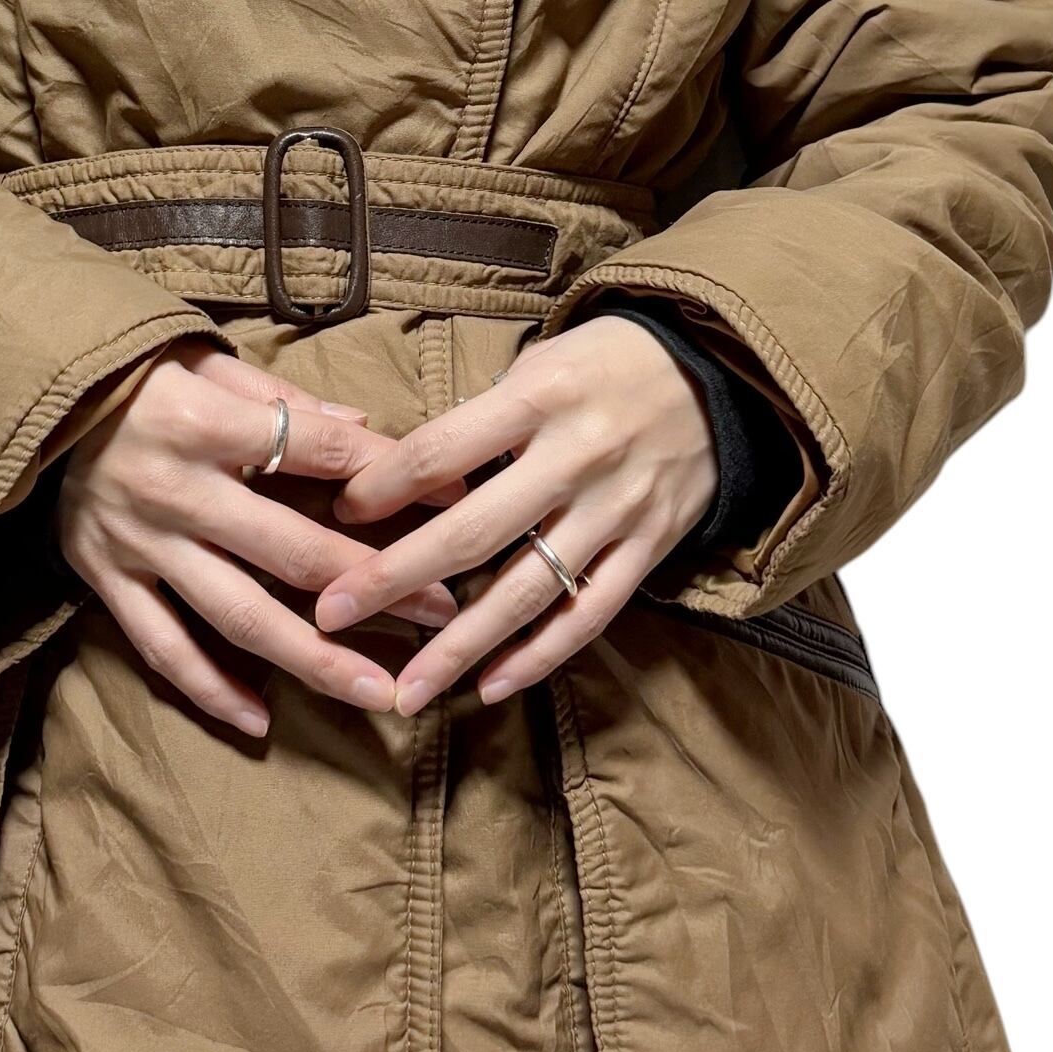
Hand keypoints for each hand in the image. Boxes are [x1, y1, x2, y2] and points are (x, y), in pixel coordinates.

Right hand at [57, 340, 459, 737]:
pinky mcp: (106, 579)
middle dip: (375, 587)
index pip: (317, 449)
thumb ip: (280, 395)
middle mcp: (175, 489)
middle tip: (443, 613)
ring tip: (377, 692)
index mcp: (205, 421)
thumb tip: (366, 427)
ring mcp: (139, 543)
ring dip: (313, 659)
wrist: (25, 401)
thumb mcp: (201, 360)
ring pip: (237, 616)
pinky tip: (260, 722)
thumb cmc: (130, 376)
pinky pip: (163, 648)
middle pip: (291, 550)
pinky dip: (209, 690)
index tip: (456, 499)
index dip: (390, 476)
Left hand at [318, 314, 718, 712]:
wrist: (721, 373)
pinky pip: (589, 614)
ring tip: (407, 690)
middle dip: (393, 578)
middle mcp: (576, 456)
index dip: (382, 487)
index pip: (441, 451)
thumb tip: (401, 474)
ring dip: (460, 646)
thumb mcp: (541, 362)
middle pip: (471, 531)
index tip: (338, 515)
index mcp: (539, 396)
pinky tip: (490, 686)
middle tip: (331, 614)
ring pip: (527, 590)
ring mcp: (616, 508)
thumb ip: (481, 418)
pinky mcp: (650, 547)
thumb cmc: (608, 361)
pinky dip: (539, 656)